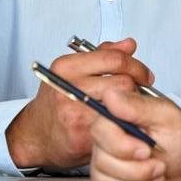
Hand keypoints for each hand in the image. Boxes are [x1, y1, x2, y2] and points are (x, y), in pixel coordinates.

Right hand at [6, 38, 153, 169]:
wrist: (36, 136)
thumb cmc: (56, 103)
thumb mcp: (72, 71)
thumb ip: (102, 55)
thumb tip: (129, 44)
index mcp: (66, 66)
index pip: (114, 58)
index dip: (136, 66)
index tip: (144, 75)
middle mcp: (69, 86)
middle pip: (122, 81)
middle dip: (138, 87)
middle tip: (141, 93)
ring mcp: (75, 111)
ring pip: (123, 104)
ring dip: (133, 106)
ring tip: (131, 107)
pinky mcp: (82, 135)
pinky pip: (118, 126)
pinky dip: (126, 124)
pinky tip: (124, 123)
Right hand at [89, 88, 180, 180]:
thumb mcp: (167, 117)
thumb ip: (138, 106)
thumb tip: (111, 95)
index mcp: (118, 117)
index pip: (100, 129)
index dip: (122, 145)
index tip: (146, 149)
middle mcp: (107, 140)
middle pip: (102, 159)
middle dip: (137, 168)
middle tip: (159, 162)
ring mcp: (105, 163)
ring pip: (105, 180)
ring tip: (156, 171)